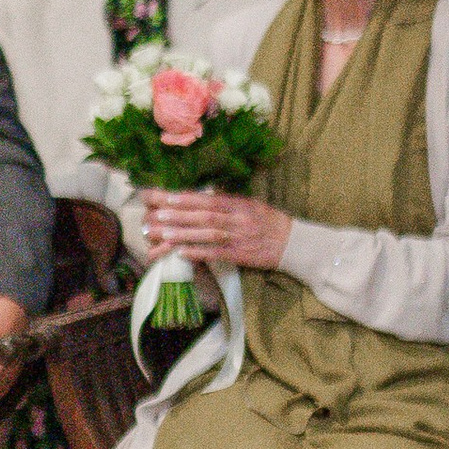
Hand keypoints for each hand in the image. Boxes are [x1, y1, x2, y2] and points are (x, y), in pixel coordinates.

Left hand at [140, 189, 290, 268]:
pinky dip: (198, 253)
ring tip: (161, 233)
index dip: (186, 199)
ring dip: (183, 233)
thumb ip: (228, 200)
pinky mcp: (240, 255)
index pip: (208, 200)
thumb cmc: (269, 222)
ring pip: (207, 234)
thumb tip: (206, 193)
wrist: (293, 243)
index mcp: (238, 204)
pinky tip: (181, 253)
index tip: (166, 197)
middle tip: (155, 214)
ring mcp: (238, 237)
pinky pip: (216, 254)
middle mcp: (237, 218)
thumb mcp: (250, 204)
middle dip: (177, 215)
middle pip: (203, 215)